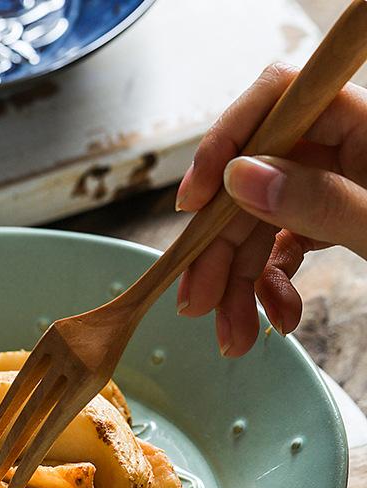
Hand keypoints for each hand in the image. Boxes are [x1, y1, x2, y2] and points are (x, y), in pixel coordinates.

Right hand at [175, 63, 366, 356]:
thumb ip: (320, 202)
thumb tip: (242, 176)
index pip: (277, 103)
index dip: (224, 145)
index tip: (192, 203)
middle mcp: (343, 152)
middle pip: (254, 184)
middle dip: (220, 251)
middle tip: (198, 303)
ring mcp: (334, 188)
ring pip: (259, 226)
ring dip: (238, 285)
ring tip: (233, 336)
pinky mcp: (330, 223)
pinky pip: (282, 249)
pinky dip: (271, 288)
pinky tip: (277, 318)